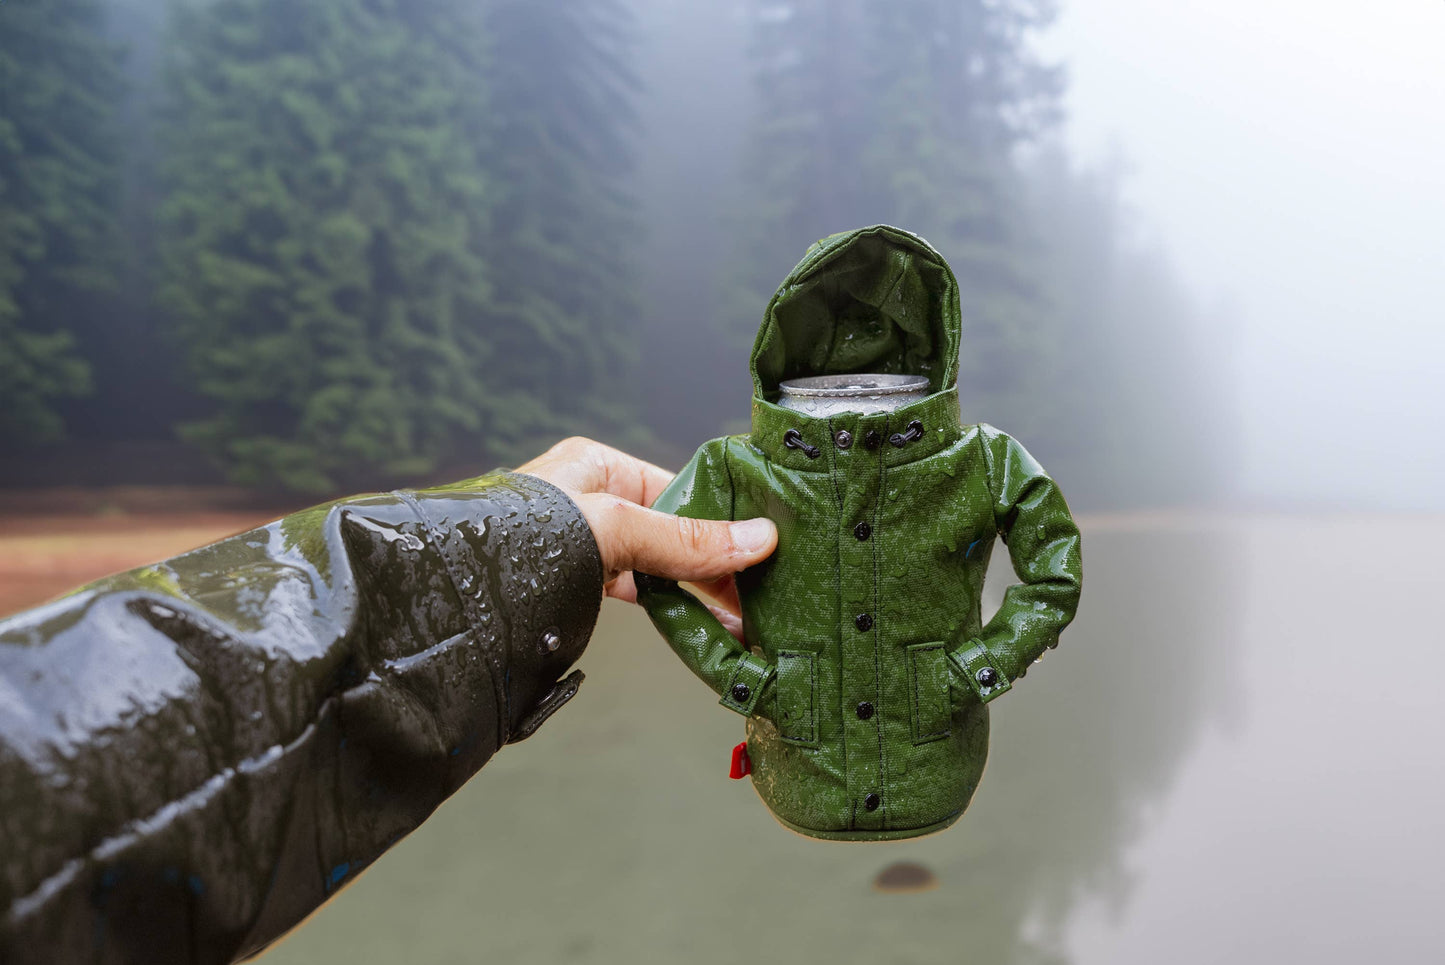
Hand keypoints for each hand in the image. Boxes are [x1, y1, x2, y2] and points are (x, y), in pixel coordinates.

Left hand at [518, 437, 775, 637]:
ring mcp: (588, 546)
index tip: (764, 546)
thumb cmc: (517, 540)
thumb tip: (757, 539)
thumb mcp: (614, 528)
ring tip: (746, 617)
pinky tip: (705, 626)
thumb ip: (685, 539)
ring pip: (661, 565)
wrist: (456, 599)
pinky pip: (641, 593)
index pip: (681, 487)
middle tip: (764, 592)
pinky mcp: (580, 586)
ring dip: (702, 591)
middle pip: (675, 529)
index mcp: (599, 465)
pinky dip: (674, 609)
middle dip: (718, 562)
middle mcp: (594, 500)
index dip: (723, 517)